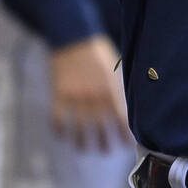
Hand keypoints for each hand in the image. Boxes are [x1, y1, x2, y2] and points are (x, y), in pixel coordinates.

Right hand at [50, 35, 131, 151]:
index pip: (121, 118)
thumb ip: (119, 87)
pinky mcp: (58, 94)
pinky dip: (59, 129)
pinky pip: (57, 117)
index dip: (125, 134)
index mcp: (110, 90)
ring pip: (78, 127)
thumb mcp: (114, 68)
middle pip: (100, 127)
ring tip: (83, 149)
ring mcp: (75, 96)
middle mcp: (93, 96)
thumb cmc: (97, 52)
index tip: (127, 145)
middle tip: (105, 151)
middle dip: (104, 142)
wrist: (74, 37)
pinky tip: (61, 135)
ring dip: (81, 141)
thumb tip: (130, 107)